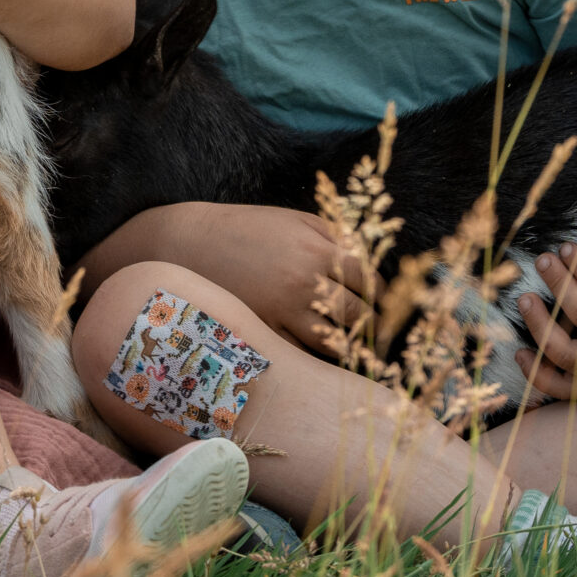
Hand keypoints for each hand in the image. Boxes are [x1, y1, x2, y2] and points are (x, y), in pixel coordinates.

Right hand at [189, 205, 379, 359]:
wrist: (195, 242)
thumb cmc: (249, 226)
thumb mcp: (296, 220)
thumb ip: (335, 236)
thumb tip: (367, 257)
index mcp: (317, 252)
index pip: (367, 279)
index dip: (380, 290)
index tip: (380, 297)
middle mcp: (304, 284)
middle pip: (355, 313)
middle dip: (369, 320)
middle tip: (374, 325)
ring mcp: (282, 311)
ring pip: (331, 341)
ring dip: (347, 345)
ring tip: (353, 345)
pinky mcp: (262, 329)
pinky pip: (297, 353)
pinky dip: (312, 356)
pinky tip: (318, 352)